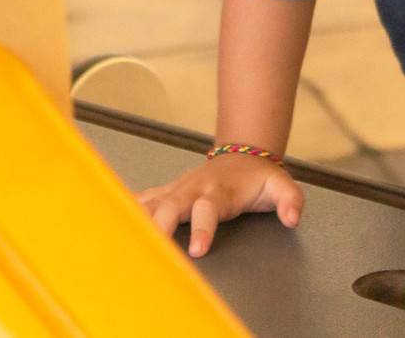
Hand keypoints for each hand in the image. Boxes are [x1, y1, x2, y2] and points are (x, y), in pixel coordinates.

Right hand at [137, 155, 303, 257]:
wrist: (241, 155)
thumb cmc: (258, 178)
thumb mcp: (280, 185)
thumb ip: (290, 200)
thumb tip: (292, 217)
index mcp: (219, 192)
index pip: (208, 209)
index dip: (202, 227)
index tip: (199, 249)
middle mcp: (193, 190)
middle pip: (170, 206)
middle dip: (160, 227)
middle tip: (152, 249)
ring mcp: (177, 190)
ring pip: (151, 203)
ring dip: (138, 219)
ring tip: (123, 240)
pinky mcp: (166, 192)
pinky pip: (143, 199)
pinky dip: (127, 209)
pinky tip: (112, 224)